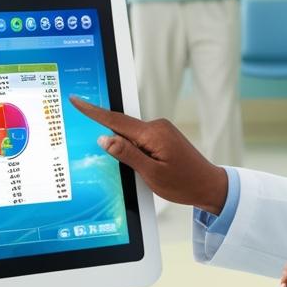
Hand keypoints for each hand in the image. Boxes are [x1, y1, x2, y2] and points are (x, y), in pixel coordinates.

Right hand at [69, 96, 229, 213]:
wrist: (209, 186)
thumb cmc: (184, 183)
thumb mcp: (151, 174)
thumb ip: (126, 154)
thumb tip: (104, 139)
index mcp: (153, 133)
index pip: (115, 120)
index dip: (93, 112)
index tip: (77, 100)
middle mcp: (157, 126)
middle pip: (122, 129)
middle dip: (115, 144)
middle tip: (128, 166)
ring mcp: (161, 130)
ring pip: (131, 137)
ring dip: (128, 153)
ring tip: (146, 174)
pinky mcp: (163, 137)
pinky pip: (140, 140)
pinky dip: (135, 152)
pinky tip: (145, 169)